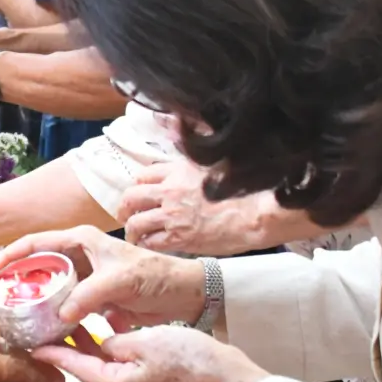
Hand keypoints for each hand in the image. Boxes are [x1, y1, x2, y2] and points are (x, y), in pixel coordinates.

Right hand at [0, 226, 207, 331]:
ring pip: (49, 291)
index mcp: (80, 240)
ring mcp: (84, 279)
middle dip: (16, 285)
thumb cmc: (154, 276)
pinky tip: (44, 336)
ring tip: (14, 324)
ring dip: (35, 306)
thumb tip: (59, 315)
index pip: (34, 243)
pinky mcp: (92, 300)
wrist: (183, 294)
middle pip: (36, 268)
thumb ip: (87, 296)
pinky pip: (65, 309)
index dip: (9, 256)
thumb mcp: (119, 281)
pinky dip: (54, 321)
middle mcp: (78, 256)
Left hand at [32, 326, 265, 381]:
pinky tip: (102, 333)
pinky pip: (120, 369)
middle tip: (43, 327)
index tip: (27, 343)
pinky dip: (108, 352)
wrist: (227, 377)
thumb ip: (114, 342)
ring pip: (103, 369)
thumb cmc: (188, 357)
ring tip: (68, 325)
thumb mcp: (144, 342)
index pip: (75, 367)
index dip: (51, 353)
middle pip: (85, 370)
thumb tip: (100, 343)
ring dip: (87, 349)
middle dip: (65, 350)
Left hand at [119, 164, 303, 255]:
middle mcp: (170, 190)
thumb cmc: (244, 188)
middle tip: (126, 215)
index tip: (139, 194)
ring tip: (134, 236)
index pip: (144, 175)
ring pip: (136, 223)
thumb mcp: (217, 162)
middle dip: (125, 207)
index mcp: (179, 170)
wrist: (256, 213)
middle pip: (132, 197)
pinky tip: (149, 246)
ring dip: (132, 230)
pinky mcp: (179, 238)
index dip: (138, 186)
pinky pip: (151, 242)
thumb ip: (196, 158)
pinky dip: (146, 245)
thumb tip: (182, 134)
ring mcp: (172, 215)